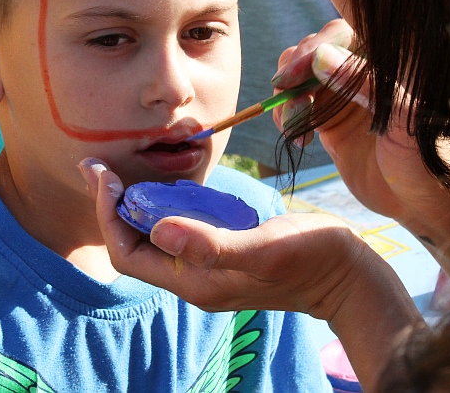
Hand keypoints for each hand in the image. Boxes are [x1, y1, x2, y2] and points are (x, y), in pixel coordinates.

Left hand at [77, 157, 422, 387]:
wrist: (350, 276)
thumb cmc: (311, 259)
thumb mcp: (262, 247)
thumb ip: (210, 244)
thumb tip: (158, 229)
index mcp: (194, 282)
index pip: (127, 252)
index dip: (108, 214)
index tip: (101, 174)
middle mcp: (194, 279)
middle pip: (134, 245)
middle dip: (112, 206)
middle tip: (99, 166)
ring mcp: (209, 267)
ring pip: (155, 237)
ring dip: (135, 205)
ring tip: (122, 171)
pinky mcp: (225, 252)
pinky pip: (180, 230)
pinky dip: (165, 206)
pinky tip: (167, 182)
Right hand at [272, 19, 449, 289]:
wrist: (424, 203)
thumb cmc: (426, 158)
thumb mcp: (402, 118)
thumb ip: (363, 84)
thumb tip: (319, 56)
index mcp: (382, 64)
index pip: (338, 36)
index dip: (312, 49)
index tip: (294, 75)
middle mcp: (359, 76)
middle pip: (312, 52)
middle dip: (294, 73)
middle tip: (288, 99)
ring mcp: (342, 99)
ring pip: (299, 79)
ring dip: (287, 97)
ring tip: (291, 124)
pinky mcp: (329, 124)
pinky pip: (297, 108)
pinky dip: (287, 118)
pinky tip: (298, 138)